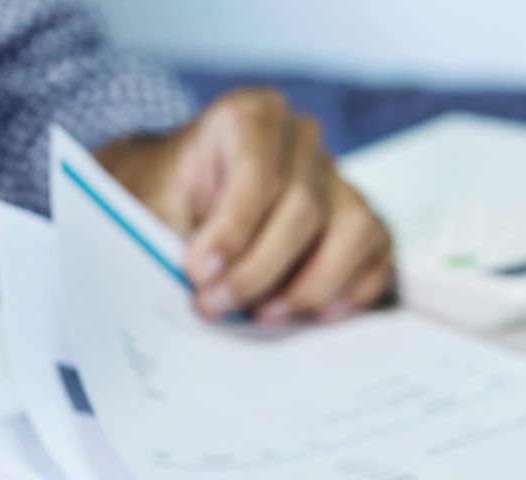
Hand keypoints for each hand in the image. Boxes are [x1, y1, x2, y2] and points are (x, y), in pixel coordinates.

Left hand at [96, 88, 393, 324]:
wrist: (181, 202)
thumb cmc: (166, 201)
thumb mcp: (150, 207)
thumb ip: (167, 235)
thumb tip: (194, 282)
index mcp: (251, 116)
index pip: (258, 172)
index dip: (232, 230)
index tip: (198, 273)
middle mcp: (302, 140)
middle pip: (302, 208)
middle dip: (257, 269)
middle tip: (213, 306)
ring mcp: (337, 178)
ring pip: (350, 230)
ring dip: (309, 286)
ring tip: (263, 317)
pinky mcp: (360, 219)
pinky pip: (375, 253)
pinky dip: (350, 291)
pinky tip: (312, 316)